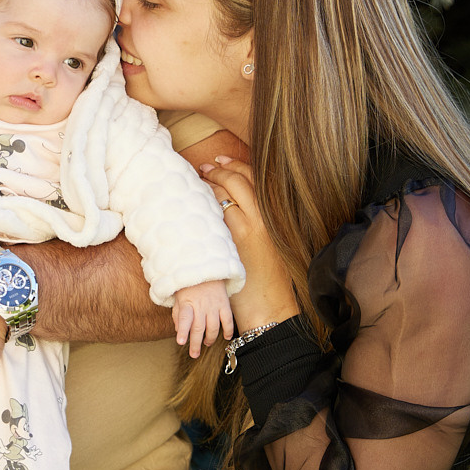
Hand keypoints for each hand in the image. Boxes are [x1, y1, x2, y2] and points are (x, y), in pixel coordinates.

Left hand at [173, 280, 234, 359]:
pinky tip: (226, 337)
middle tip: (194, 354)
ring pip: (214, 327)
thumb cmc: (189, 286)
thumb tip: (179, 330)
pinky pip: (228, 320)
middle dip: (196, 343)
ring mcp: (214, 305)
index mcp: (187, 303)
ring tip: (206, 343)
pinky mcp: (224, 303)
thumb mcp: (179, 298)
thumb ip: (178, 315)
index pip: (184, 319)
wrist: (205, 268)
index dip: (183, 331)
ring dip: (210, 338)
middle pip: (199, 328)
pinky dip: (228, 330)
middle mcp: (201, 305)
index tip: (181, 342)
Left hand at [199, 158, 298, 333]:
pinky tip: (195, 205)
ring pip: (223, 195)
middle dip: (218, 170)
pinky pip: (215, 215)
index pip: (254, 178)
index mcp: (274, 216)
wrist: (271, 309)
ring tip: (198, 182)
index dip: (236, 165)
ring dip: (208, 185)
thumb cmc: (270, 280)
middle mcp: (263, 219)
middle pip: (237, 180)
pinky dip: (204, 205)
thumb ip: (256, 221)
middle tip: (204, 167)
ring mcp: (247, 230)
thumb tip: (235, 203)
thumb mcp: (269, 243)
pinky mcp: (231, 243)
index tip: (221, 160)